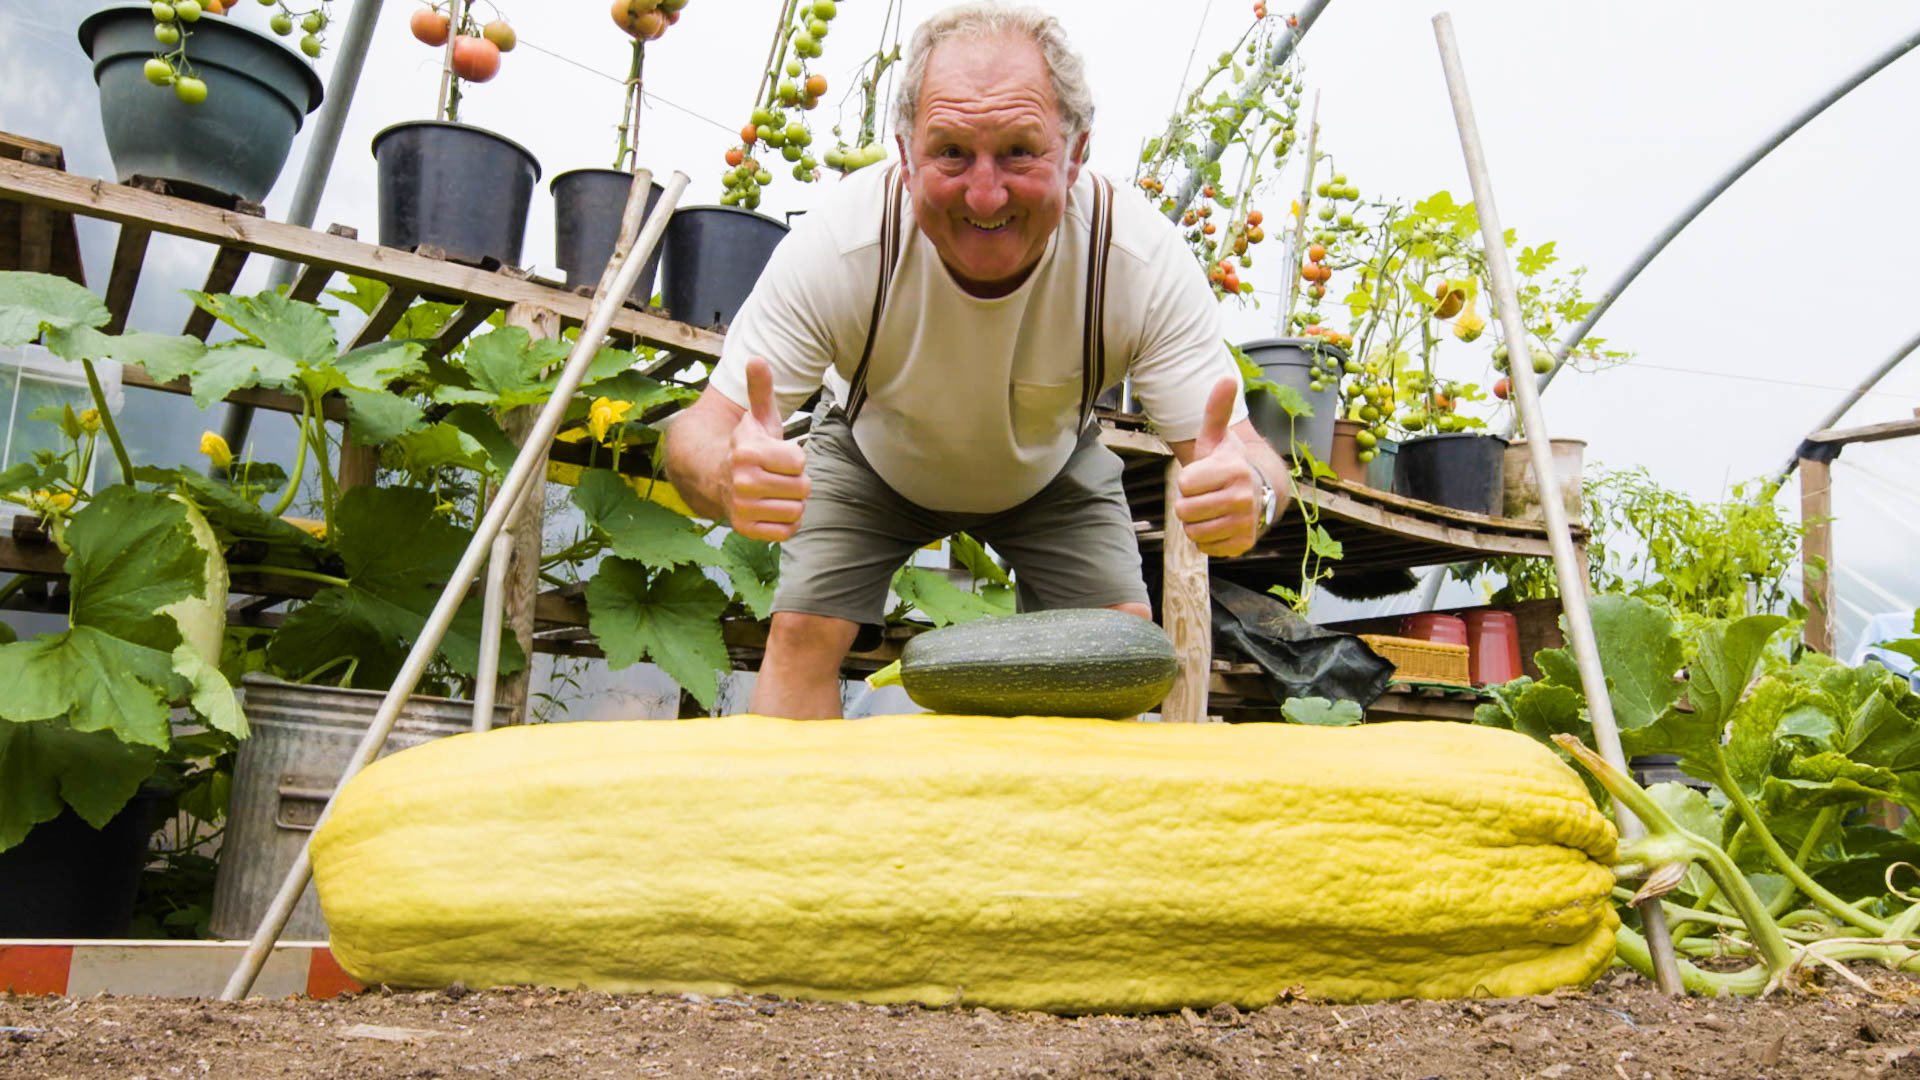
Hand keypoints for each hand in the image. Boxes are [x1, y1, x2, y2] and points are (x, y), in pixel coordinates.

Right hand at [728, 357, 809, 540]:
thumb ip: (760, 391)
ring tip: (774, 492)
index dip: (794, 458)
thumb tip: (757, 358)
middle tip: (778, 476)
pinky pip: (787, 531)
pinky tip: (772, 509)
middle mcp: (742, 481)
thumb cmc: (746, 447)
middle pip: (803, 488)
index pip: (800, 460)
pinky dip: (786, 523)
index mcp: (748, 452)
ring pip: (797, 511)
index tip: (777, 456)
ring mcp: (742, 508)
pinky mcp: (745, 529)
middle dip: (796, 482)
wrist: (713, 478)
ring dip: (792, 502)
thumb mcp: (756, 418)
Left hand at [1172, 376, 1263, 556]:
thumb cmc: (1226, 464)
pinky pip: (1204, 547)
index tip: (1203, 475)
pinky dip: (1207, 539)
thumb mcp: (1217, 438)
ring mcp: (1245, 524)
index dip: (1188, 479)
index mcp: (1234, 469)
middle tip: (1206, 494)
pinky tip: (1219, 524)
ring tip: (1211, 508)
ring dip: (1195, 521)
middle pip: (1184, 510)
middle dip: (1188, 502)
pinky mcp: (1243, 545)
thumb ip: (1216, 410)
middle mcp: (1243, 497)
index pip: (1184, 483)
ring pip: (1192, 531)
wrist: (1255, 494)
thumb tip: (1226, 377)